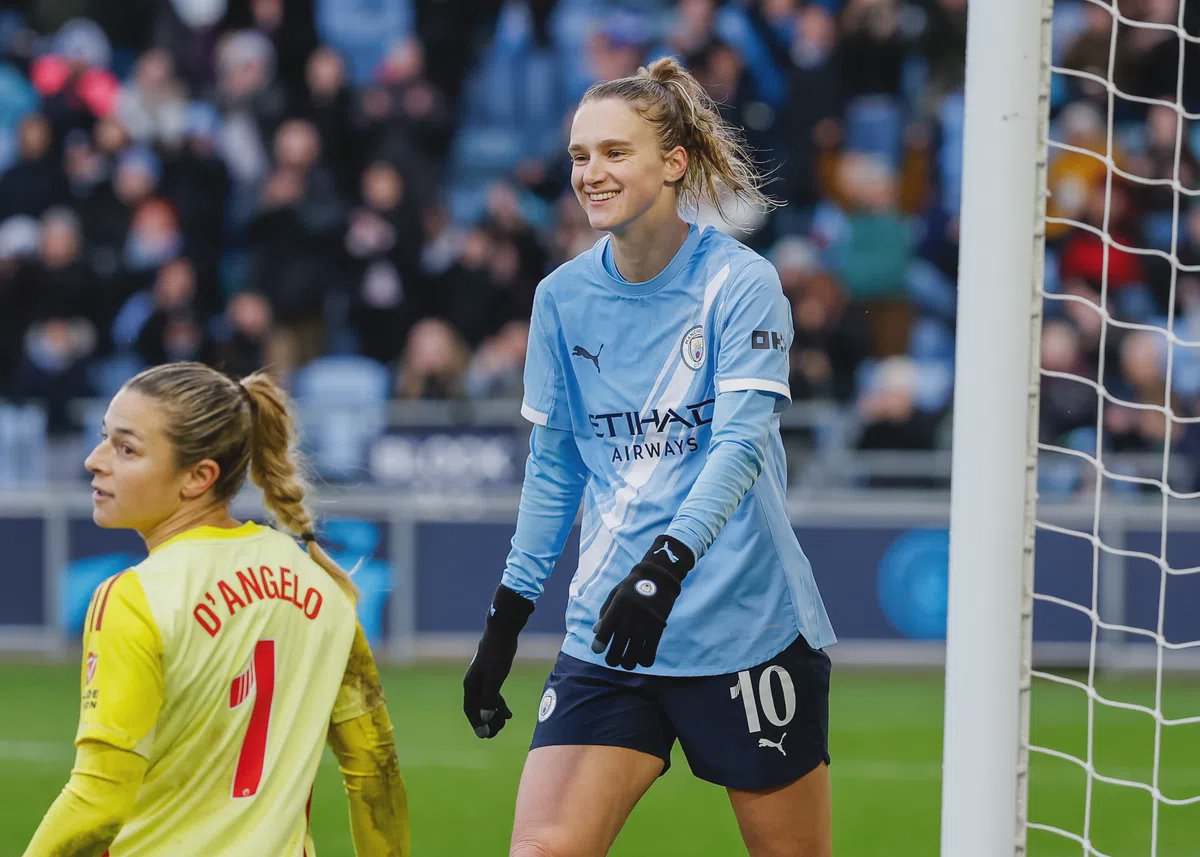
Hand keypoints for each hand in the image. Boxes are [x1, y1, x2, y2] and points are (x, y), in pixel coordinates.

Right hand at [463, 585, 533, 737]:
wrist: (503, 633)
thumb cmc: (498, 654)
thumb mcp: (494, 678)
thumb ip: (488, 698)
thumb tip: (484, 719)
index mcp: (470, 685)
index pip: (470, 710)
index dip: (476, 724)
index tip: (485, 735)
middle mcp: (473, 684)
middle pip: (477, 709)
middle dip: (486, 722)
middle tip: (497, 731)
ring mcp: (482, 680)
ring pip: (485, 704)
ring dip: (493, 715)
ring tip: (505, 723)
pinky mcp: (491, 676)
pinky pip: (492, 696)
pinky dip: (498, 705)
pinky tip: (508, 714)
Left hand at [591, 535, 694, 669]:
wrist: (659, 577)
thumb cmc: (633, 586)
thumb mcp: (615, 594)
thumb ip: (605, 613)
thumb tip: (595, 632)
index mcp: (619, 605)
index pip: (606, 629)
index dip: (600, 643)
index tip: (597, 650)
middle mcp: (632, 615)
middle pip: (619, 645)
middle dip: (612, 659)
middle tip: (611, 661)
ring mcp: (646, 623)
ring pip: (634, 653)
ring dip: (628, 663)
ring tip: (625, 663)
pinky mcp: (658, 628)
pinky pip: (650, 651)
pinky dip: (644, 661)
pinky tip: (641, 661)